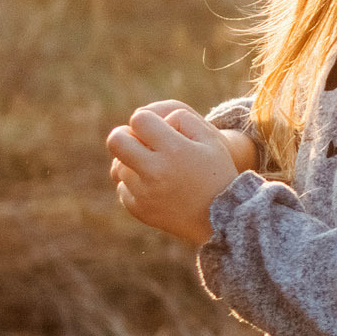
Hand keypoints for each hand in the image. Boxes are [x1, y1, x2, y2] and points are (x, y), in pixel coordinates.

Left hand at [107, 104, 242, 246]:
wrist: (220, 217)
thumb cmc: (216, 172)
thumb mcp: (210, 139)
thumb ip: (182, 118)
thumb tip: (154, 121)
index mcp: (174, 150)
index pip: (139, 120)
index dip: (145, 120)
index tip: (153, 127)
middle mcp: (155, 171)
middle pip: (116, 140)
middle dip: (125, 135)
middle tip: (138, 141)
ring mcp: (144, 193)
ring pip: (119, 165)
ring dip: (132, 162)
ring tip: (155, 167)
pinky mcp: (138, 209)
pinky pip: (123, 187)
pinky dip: (134, 184)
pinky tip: (154, 186)